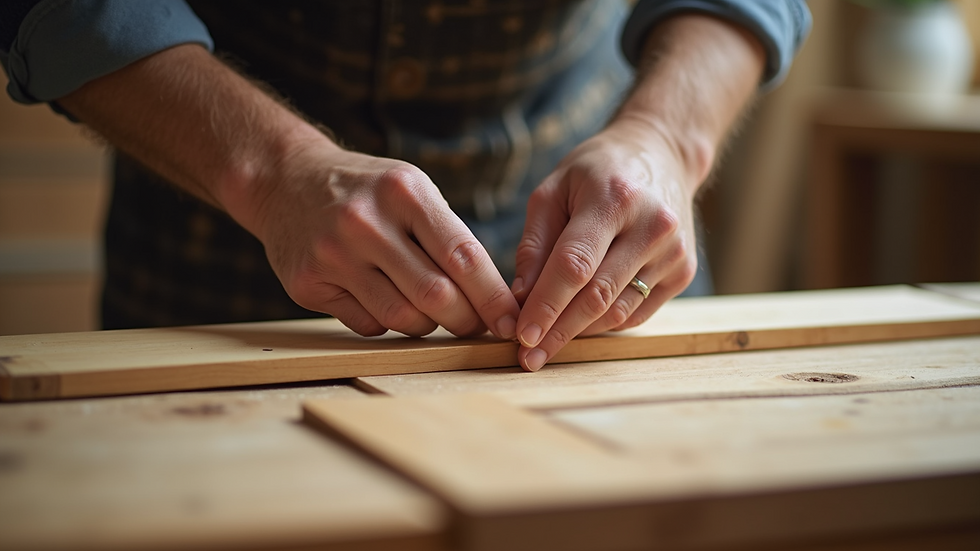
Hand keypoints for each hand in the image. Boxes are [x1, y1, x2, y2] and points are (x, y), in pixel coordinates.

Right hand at [244, 142, 520, 338]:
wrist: (285, 180)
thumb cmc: (367, 191)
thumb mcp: (411, 189)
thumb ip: (448, 237)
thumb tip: (496, 300)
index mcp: (405, 192)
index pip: (463, 256)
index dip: (494, 298)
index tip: (511, 322)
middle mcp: (366, 222)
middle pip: (436, 295)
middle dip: (466, 320)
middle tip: (477, 327)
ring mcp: (333, 255)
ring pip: (403, 318)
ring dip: (428, 325)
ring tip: (430, 312)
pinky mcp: (308, 284)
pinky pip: (368, 324)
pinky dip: (387, 322)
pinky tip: (383, 299)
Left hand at [512, 121, 698, 370]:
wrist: (662, 154)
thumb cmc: (597, 171)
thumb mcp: (553, 190)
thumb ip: (535, 244)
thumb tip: (521, 299)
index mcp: (614, 199)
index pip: (575, 265)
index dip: (546, 305)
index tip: (521, 335)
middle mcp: (652, 227)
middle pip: (598, 296)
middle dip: (558, 331)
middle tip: (528, 358)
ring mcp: (673, 253)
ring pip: (617, 311)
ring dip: (579, 333)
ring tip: (546, 345)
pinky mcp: (683, 272)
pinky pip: (636, 313)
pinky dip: (604, 324)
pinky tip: (580, 325)